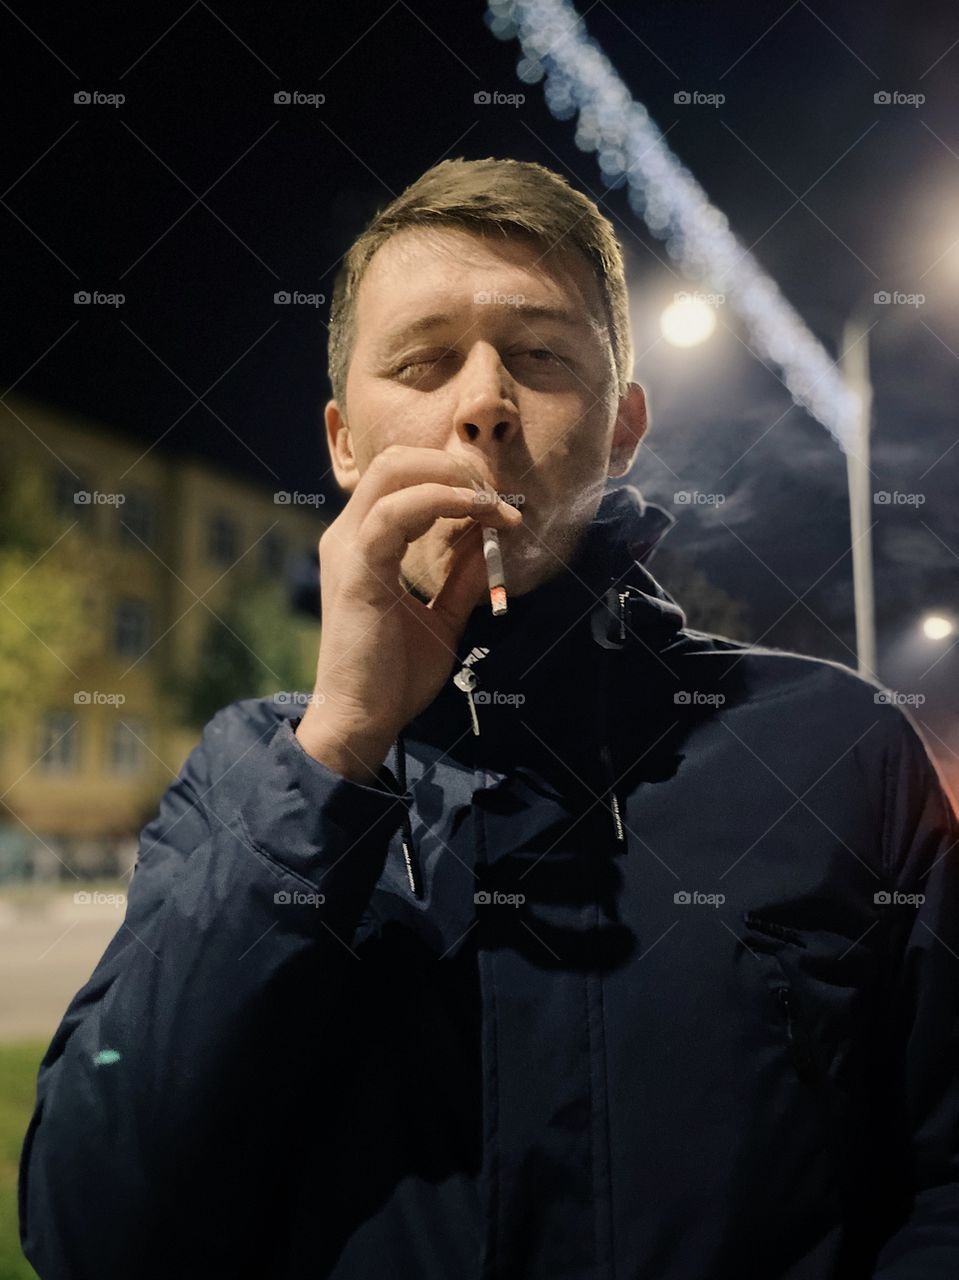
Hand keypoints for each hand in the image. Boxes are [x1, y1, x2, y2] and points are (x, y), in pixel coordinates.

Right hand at [294, 445, 521, 780]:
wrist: (362, 721)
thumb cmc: (394, 676)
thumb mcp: (441, 619)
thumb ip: (461, 579)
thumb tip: (488, 539)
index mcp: (364, 543)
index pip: (401, 478)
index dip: (452, 476)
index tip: (498, 501)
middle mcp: (349, 536)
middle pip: (395, 461)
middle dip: (453, 464)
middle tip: (498, 491)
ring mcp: (349, 549)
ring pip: (394, 472)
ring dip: (454, 479)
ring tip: (494, 502)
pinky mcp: (358, 570)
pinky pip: (396, 513)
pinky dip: (441, 502)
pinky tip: (476, 514)